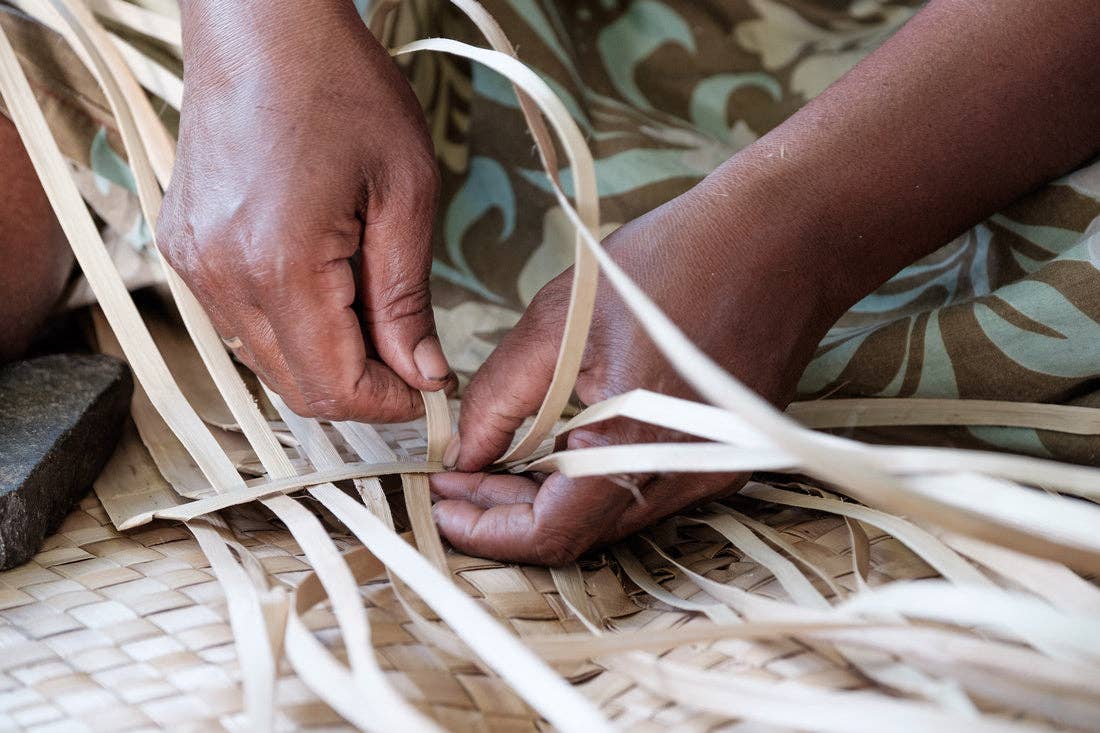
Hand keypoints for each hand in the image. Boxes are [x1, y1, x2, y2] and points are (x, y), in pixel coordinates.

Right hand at [158, 1, 452, 421]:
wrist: (260, 26)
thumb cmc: (339, 86)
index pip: (334, 388)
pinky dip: (293, 325)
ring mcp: (195, 267)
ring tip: (374, 305)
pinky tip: (329, 282)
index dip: (390, 403)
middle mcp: (222, 278)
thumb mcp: (404, 190)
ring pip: (269, 361)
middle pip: (297, 388)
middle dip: (363, 387)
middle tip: (413, 354)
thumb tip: (422, 372)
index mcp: (280, 265)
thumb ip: (407, 296)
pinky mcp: (188, 251)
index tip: (431, 387)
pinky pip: (243, 322)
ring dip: (328, 357)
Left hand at [429, 173, 841, 564]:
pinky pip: (641, 488)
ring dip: (546, 497)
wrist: (787, 234)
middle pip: (578, 533)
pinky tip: (552, 445)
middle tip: (455, 477)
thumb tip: (463, 452)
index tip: (440, 501)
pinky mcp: (723, 453)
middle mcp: (684, 478)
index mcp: (643, 448)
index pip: (550, 535)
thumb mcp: (564, 320)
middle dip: (507, 512)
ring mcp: (712, 470)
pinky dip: (587, 479)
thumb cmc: (677, 260)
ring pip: (608, 515)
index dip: (485, 529)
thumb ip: (502, 396)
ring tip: (492, 460)